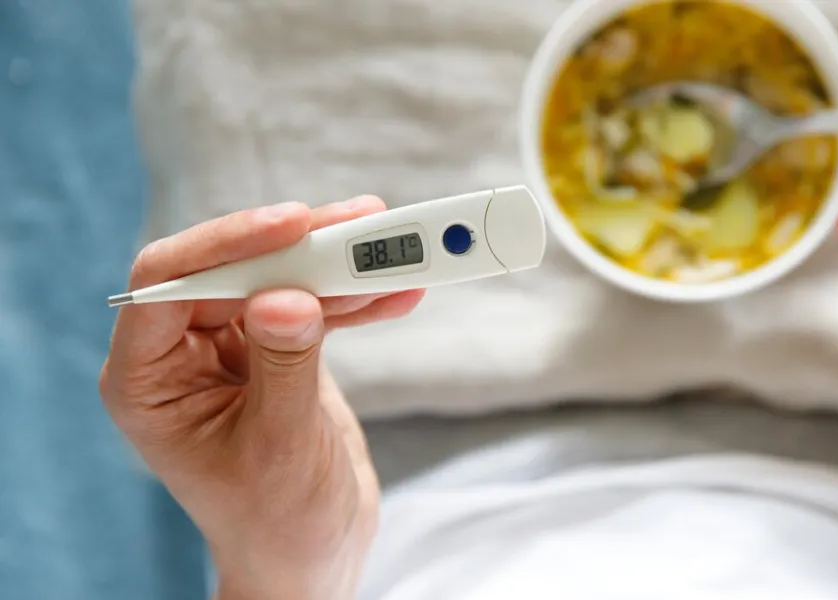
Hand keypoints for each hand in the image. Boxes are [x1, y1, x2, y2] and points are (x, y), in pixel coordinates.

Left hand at [99, 197, 423, 599]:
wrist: (312, 557)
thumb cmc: (278, 522)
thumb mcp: (280, 448)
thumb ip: (284, 366)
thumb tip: (287, 296)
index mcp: (148, 380)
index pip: (168, 283)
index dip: (228, 244)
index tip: (294, 223)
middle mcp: (181, 354)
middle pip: (234, 270)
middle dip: (301, 248)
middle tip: (364, 226)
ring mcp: (231, 349)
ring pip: (279, 279)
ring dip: (339, 265)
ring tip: (396, 250)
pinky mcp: (278, 350)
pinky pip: (314, 305)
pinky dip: (357, 297)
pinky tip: (397, 291)